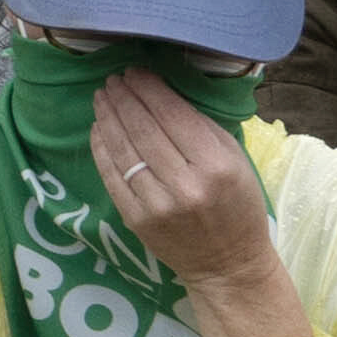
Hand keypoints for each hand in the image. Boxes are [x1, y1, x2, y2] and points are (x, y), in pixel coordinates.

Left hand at [88, 64, 283, 302]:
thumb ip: (202, 127)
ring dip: (108, 117)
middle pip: (143, 128)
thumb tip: (162, 93)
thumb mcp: (235, 160)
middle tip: (113, 79)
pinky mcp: (136, 220)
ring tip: (102, 96)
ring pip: (123, 150)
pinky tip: (98, 128)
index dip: (149, 89)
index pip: (172, 115)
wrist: (228, 265)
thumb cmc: (238, 206)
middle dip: (124, 97)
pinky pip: (111, 176)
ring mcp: (156, 204)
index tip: (135, 71)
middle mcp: (184, 184)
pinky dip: (101, 148)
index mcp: (215, 166)